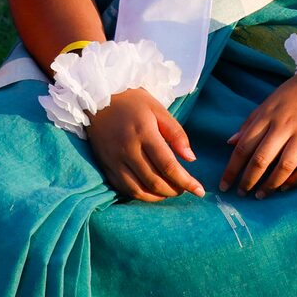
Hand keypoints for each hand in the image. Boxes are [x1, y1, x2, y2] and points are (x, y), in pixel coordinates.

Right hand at [85, 87, 203, 201]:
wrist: (97, 99)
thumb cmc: (133, 102)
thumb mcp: (159, 110)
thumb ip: (176, 134)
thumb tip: (191, 159)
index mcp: (144, 133)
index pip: (168, 165)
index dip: (185, 181)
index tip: (199, 191)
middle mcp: (128, 150)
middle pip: (154, 181)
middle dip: (173, 190)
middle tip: (185, 189)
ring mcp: (114, 160)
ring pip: (137, 189)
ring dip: (157, 196)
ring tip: (170, 192)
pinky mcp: (105, 166)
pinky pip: (123, 188)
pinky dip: (139, 194)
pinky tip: (151, 192)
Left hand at [222, 70, 296, 195]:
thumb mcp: (269, 102)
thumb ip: (250, 123)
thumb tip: (230, 142)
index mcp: (268, 116)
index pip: (244, 147)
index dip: (232, 169)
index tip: (223, 185)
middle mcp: (285, 126)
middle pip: (262, 159)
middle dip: (249, 180)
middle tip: (242, 194)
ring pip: (285, 165)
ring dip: (271, 184)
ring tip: (261, 195)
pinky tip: (287, 186)